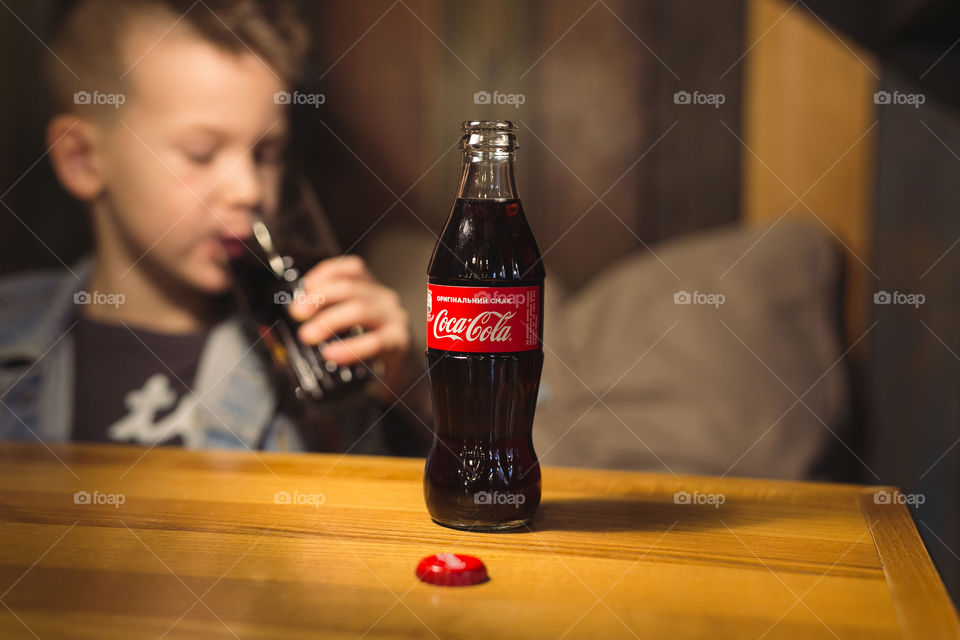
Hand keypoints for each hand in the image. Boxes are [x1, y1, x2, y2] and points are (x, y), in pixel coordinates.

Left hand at [288, 255, 410, 396]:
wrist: (407, 374)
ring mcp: (394, 320)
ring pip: (360, 310)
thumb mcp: (357, 325)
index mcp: (373, 291)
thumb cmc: (376, 348)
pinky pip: (375, 342)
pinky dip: (350, 348)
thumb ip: (334, 315)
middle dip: (319, 298)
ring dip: (329, 321)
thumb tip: (296, 317)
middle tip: (298, 313)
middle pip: (351, 288)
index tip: (306, 286)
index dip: (327, 272)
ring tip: (309, 335)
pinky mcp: (399, 343)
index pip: (353, 268)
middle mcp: (385, 300)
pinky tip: (332, 354)